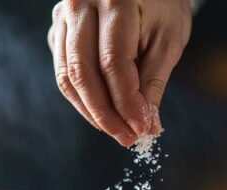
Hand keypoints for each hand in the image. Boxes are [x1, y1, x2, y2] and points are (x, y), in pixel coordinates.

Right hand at [48, 0, 191, 146]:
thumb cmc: (161, 6)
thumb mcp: (168, 39)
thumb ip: (153, 82)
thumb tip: (146, 126)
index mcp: (114, 0)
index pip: (113, 63)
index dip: (126, 102)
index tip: (140, 129)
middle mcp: (81, 4)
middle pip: (82, 72)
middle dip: (104, 114)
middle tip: (126, 138)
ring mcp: (63, 16)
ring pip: (67, 76)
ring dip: (91, 111)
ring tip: (117, 130)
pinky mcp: (58, 29)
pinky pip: (64, 72)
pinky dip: (83, 98)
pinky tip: (104, 112)